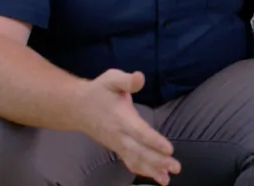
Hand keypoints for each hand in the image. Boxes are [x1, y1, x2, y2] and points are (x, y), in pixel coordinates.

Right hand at [76, 69, 180, 184]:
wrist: (77, 107)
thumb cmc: (98, 91)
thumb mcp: (111, 79)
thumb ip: (127, 80)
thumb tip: (139, 77)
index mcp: (121, 118)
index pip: (139, 132)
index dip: (154, 141)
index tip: (169, 149)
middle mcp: (119, 135)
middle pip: (140, 151)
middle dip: (158, 161)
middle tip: (176, 167)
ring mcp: (117, 144)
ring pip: (135, 160)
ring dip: (152, 170)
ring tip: (167, 179)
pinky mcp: (117, 148)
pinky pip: (130, 162)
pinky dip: (143, 170)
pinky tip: (157, 177)